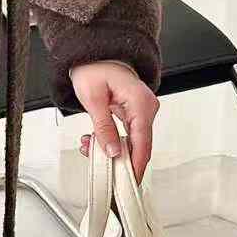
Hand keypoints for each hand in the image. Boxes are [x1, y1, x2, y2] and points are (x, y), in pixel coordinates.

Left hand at [69, 59, 158, 183]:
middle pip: (140, 145)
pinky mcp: (135, 114)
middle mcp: (147, 107)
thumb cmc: (94, 68)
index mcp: (140, 102)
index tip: (129, 182)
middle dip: (119, 159)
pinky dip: (113, 141)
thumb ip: (103, 127)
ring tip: (90, 147)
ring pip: (133, 142)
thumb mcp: (93, 99)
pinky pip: (129, 135)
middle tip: (102, 169)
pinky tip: (96, 141)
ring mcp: (143, 111)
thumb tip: (113, 151)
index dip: (135, 164)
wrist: (94, 54)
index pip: (142, 142)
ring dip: (113, 150)